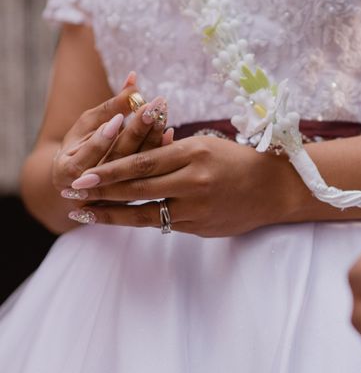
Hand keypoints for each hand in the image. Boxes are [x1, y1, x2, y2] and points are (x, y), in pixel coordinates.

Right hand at [56, 72, 171, 200]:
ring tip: (162, 115)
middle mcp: (92, 187)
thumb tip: (133, 78)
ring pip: (137, 168)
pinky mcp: (135, 195)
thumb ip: (111, 106)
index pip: (89, 154)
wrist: (85, 183)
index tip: (119, 118)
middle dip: (136, 132)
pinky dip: (161, 153)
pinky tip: (170, 134)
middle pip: (118, 159)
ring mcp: (115, 194)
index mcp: (69, 171)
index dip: (103, 138)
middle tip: (153, 108)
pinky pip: (152, 174)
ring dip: (152, 140)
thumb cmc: (82, 145)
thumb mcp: (89, 124)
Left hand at [64, 135, 290, 235]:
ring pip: (146, 213)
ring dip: (113, 214)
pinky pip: (165, 224)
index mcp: (195, 153)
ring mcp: (198, 208)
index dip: (109, 170)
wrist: (275, 190)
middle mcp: (194, 182)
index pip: (143, 162)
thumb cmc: (240, 161)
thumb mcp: (207, 145)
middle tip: (73, 193)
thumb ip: (174, 153)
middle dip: (101, 192)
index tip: (83, 175)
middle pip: (138, 189)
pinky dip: (141, 220)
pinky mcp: (201, 227)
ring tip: (87, 214)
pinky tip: (122, 219)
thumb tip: (138, 161)